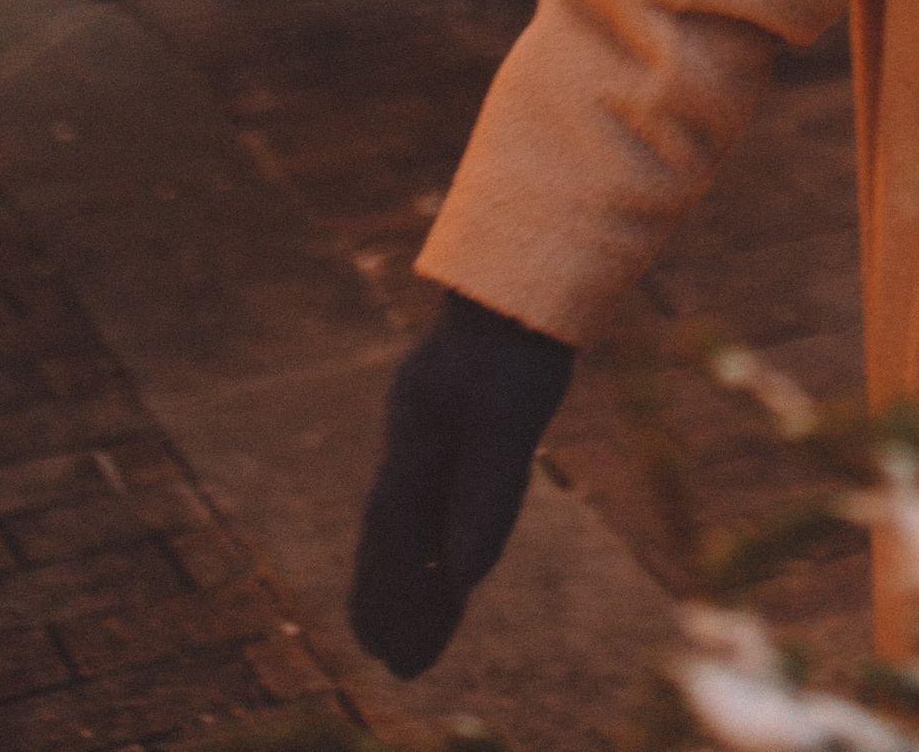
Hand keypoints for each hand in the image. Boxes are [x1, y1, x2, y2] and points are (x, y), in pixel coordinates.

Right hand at [348, 294, 574, 677]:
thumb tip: (467, 576)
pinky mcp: (461, 409)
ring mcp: (433, 418)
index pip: (394, 533)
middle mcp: (413, 431)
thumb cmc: (521, 334)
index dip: (391, 594)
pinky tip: (445, 556)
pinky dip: (434, 532)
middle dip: (390, 594)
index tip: (390, 651)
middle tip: (389, 656)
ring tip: (408, 626)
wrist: (528, 262)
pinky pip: (435, 487)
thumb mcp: (510, 413)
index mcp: (414, 433)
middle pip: (392, 529)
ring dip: (410, 570)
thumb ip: (487, 490)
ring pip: (411, 511)